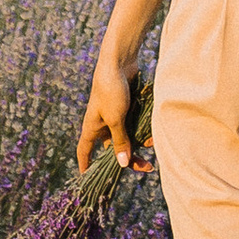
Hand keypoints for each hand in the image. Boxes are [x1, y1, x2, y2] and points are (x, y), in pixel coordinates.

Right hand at [78, 49, 149, 175]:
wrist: (120, 61)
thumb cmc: (111, 90)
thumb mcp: (116, 119)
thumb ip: (120, 142)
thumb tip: (122, 164)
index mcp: (92, 127)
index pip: (84, 150)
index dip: (85, 164)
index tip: (86, 177)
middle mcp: (102, 123)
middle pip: (113, 148)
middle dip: (130, 158)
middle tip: (147, 167)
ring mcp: (116, 115)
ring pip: (128, 137)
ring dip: (141, 143)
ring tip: (154, 144)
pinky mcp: (127, 107)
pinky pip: (136, 125)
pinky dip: (144, 130)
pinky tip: (155, 132)